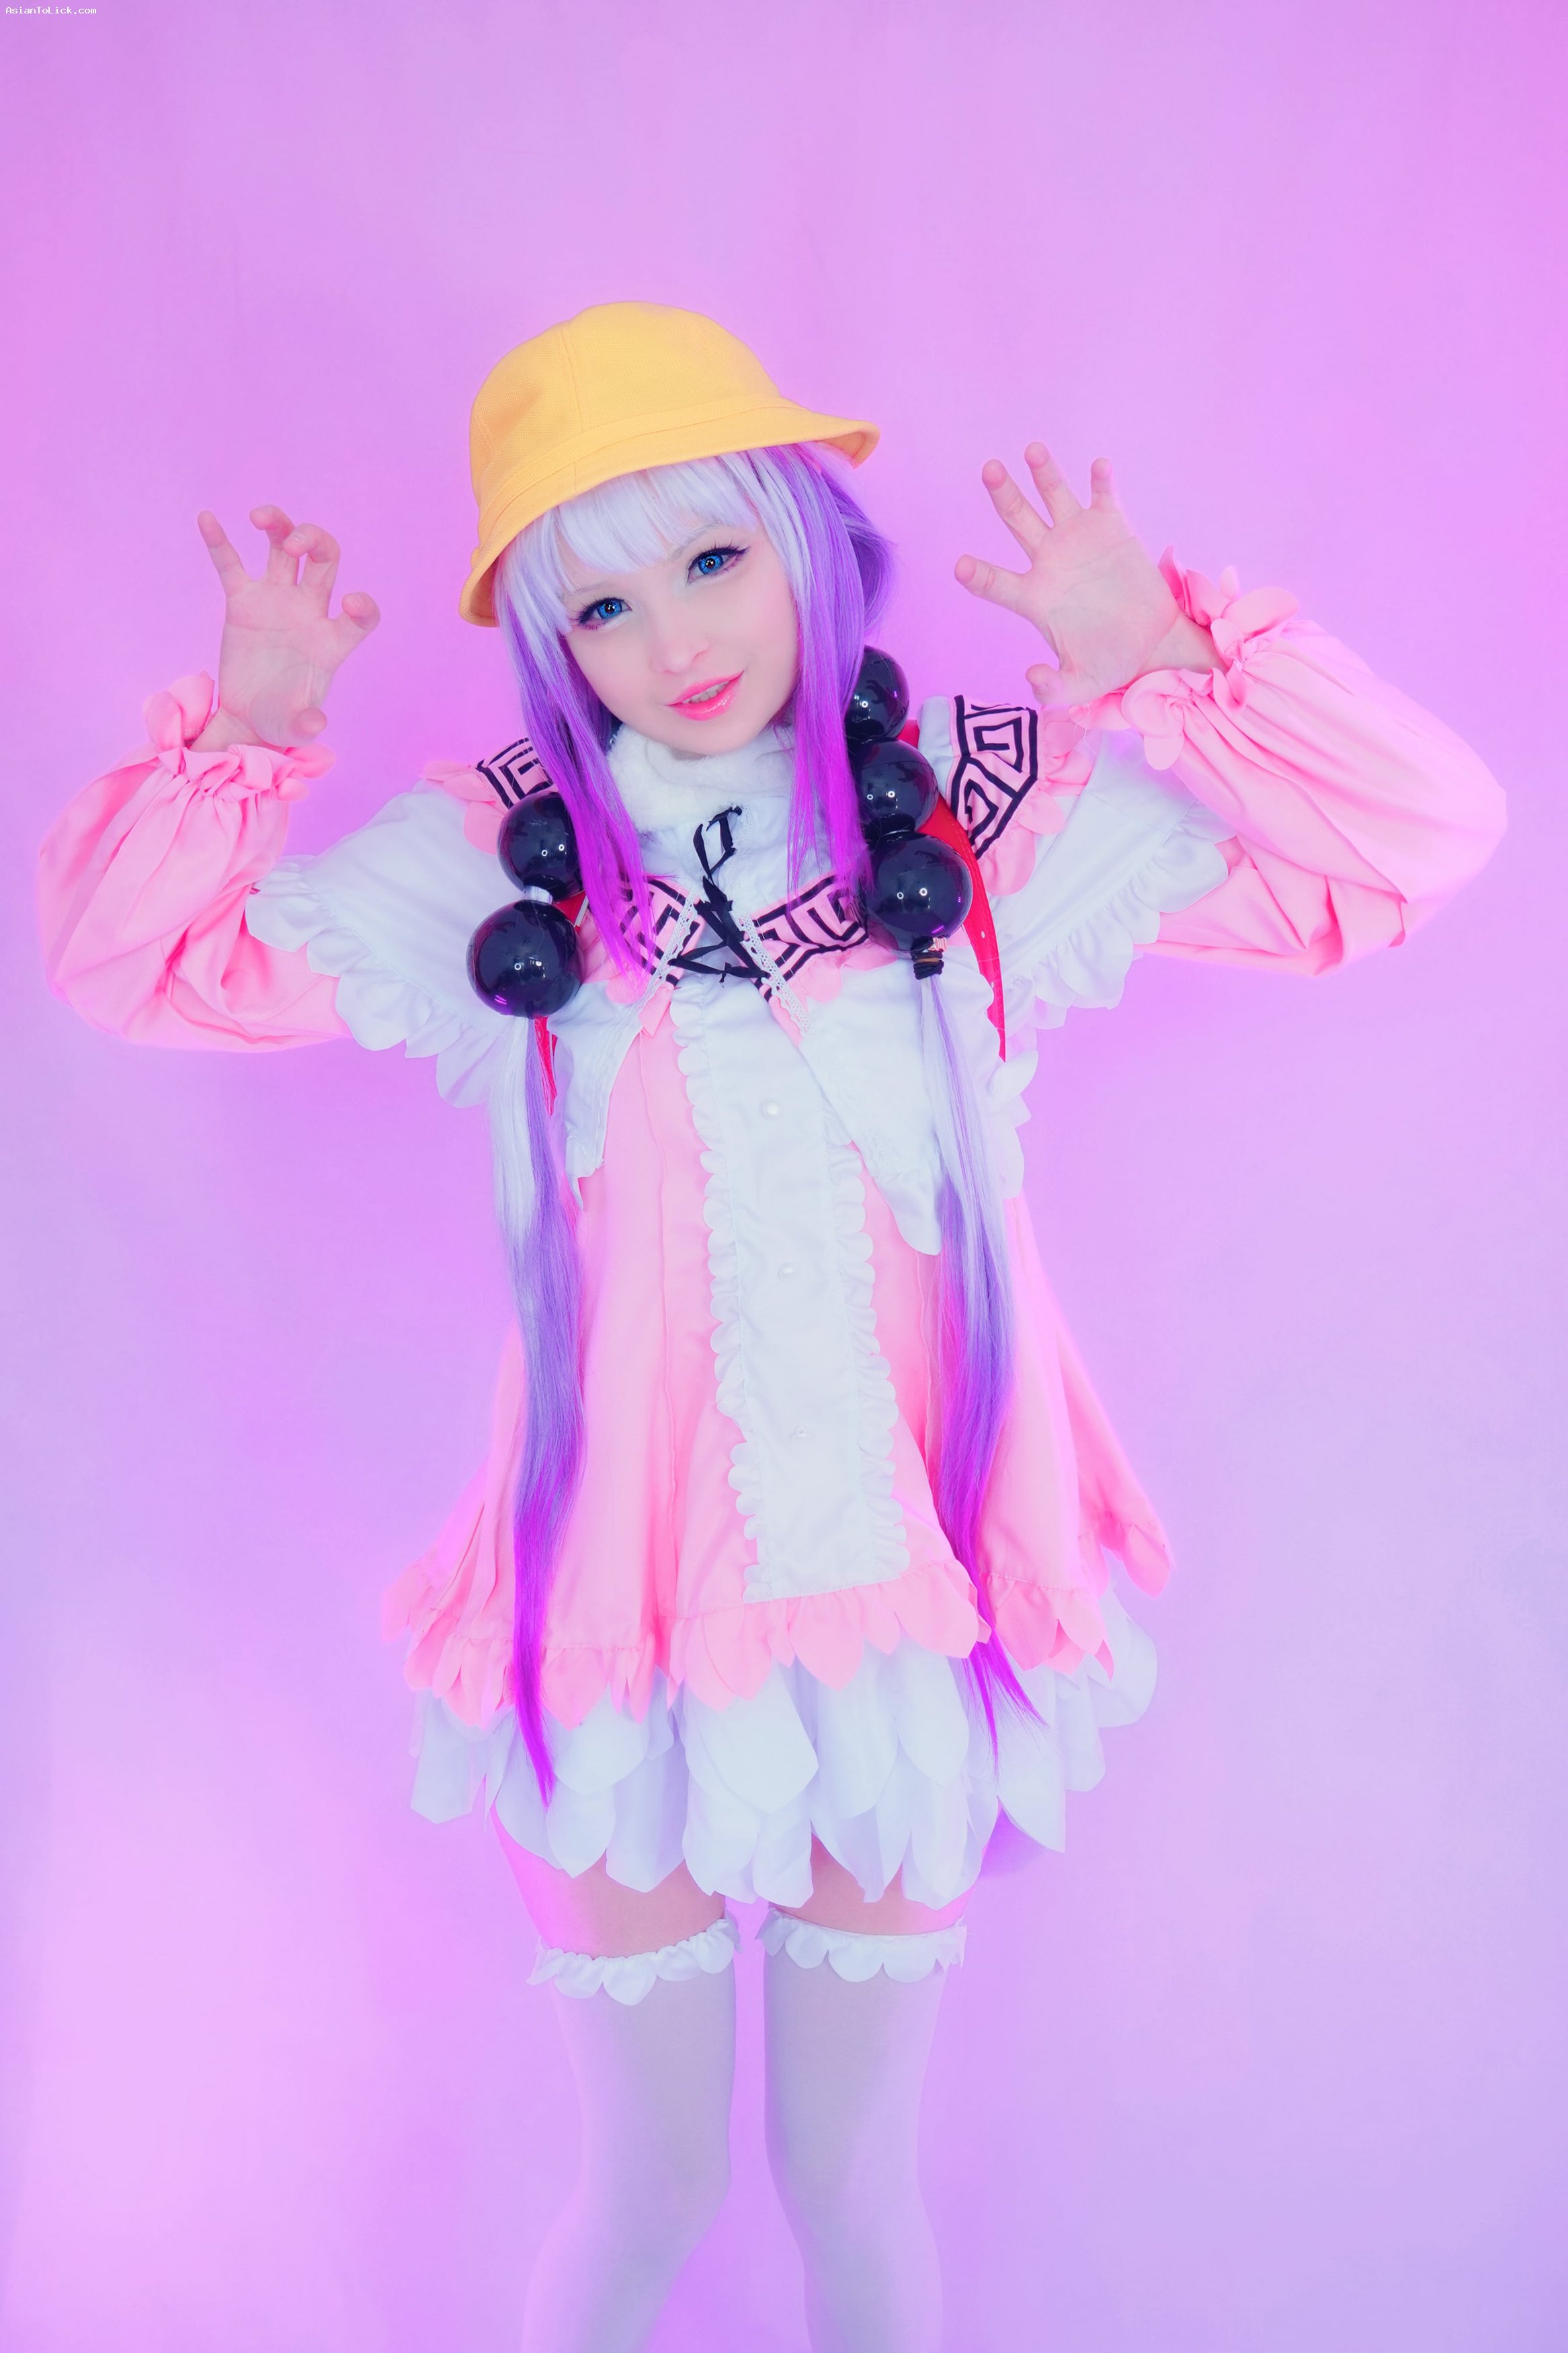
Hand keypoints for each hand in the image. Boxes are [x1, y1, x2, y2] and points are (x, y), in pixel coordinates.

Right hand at [190, 505, 379, 751]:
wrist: (249, 717)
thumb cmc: (282, 720)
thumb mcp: (294, 728)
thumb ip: (305, 725)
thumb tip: (315, 724)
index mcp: (332, 641)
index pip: (362, 616)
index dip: (364, 606)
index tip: (351, 603)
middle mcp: (309, 611)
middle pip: (325, 559)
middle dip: (315, 540)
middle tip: (294, 545)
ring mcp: (276, 600)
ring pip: (284, 548)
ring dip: (278, 525)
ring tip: (260, 519)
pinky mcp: (242, 601)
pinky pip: (232, 564)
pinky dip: (219, 542)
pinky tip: (206, 519)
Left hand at [954, 445, 1215, 706]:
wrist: (1152, 645)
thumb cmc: (1111, 663)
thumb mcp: (1081, 685)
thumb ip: (1055, 689)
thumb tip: (1031, 679)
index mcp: (1035, 597)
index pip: (997, 584)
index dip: (979, 575)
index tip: (961, 566)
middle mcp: (1050, 561)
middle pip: (1017, 522)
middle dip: (1003, 495)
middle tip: (989, 470)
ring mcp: (1078, 539)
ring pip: (1054, 497)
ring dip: (1044, 473)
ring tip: (1033, 449)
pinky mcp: (1111, 527)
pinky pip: (1103, 497)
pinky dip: (1101, 481)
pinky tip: (1099, 467)